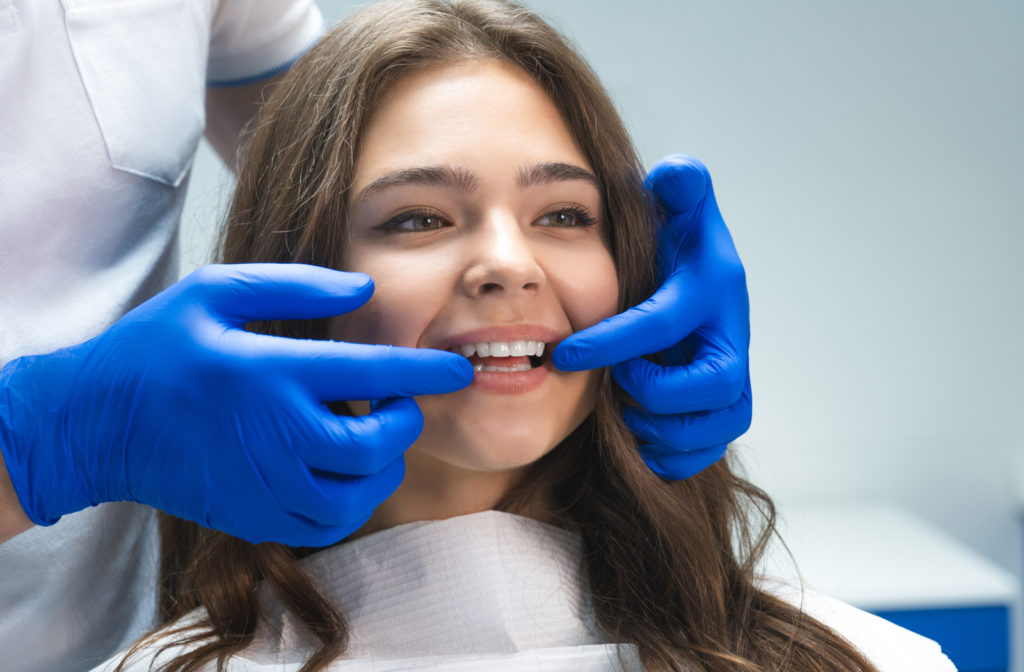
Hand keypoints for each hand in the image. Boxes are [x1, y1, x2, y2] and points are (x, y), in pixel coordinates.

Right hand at [0, 264, 472, 545]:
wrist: (95, 423)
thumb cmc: (155, 347)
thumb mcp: (213, 291)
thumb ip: (294, 286)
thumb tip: (363, 289)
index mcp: (269, 372)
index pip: (371, 374)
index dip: (425, 371)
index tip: (459, 368)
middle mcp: (274, 435)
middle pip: (373, 445)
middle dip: (406, 423)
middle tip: (403, 404)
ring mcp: (264, 483)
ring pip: (357, 494)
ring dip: (385, 465)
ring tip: (378, 438)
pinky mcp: (254, 515)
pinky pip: (328, 525)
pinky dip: (355, 501)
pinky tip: (348, 473)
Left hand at [553, 155, 750, 478]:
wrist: (699, 291)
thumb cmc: (677, 250)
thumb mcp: (681, 211)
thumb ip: (680, 187)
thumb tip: (676, 172)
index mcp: (714, 290)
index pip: (664, 323)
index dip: (613, 342)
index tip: (565, 354)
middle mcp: (732, 338)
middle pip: (713, 387)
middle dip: (655, 392)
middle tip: (616, 385)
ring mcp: (734, 380)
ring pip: (717, 426)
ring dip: (661, 428)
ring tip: (623, 413)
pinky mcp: (724, 412)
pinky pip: (709, 451)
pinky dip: (672, 455)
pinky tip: (638, 440)